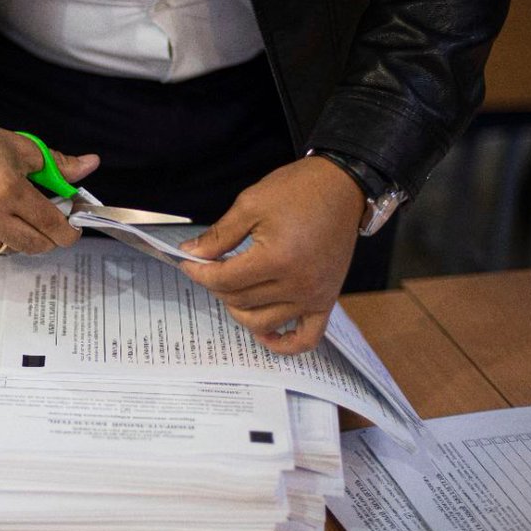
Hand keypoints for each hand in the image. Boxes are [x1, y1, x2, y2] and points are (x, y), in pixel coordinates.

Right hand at [0, 111, 99, 254]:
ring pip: (12, 250)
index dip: (69, 231)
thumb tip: (90, 165)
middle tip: (50, 222)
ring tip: (12, 211)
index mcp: (9, 191)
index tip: (74, 228)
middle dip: (50, 238)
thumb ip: (57, 164)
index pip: (52, 225)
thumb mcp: (18, 145)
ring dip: (21, 236)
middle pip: (36, 246)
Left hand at [178, 157, 364, 353]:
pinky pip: (305, 338)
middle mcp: (297, 284)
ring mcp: (314, 296)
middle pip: (239, 301)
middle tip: (210, 268)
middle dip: (216, 286)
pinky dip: (283, 343)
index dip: (199, 272)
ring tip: (232, 289)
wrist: (341, 187)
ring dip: (239, 310)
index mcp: (277, 259)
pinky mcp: (327, 301)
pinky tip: (263, 332)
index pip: (225, 280)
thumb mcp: (250, 204)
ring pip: (262, 322)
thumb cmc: (297, 191)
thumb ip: (219, 235)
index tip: (189, 262)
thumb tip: (191, 254)